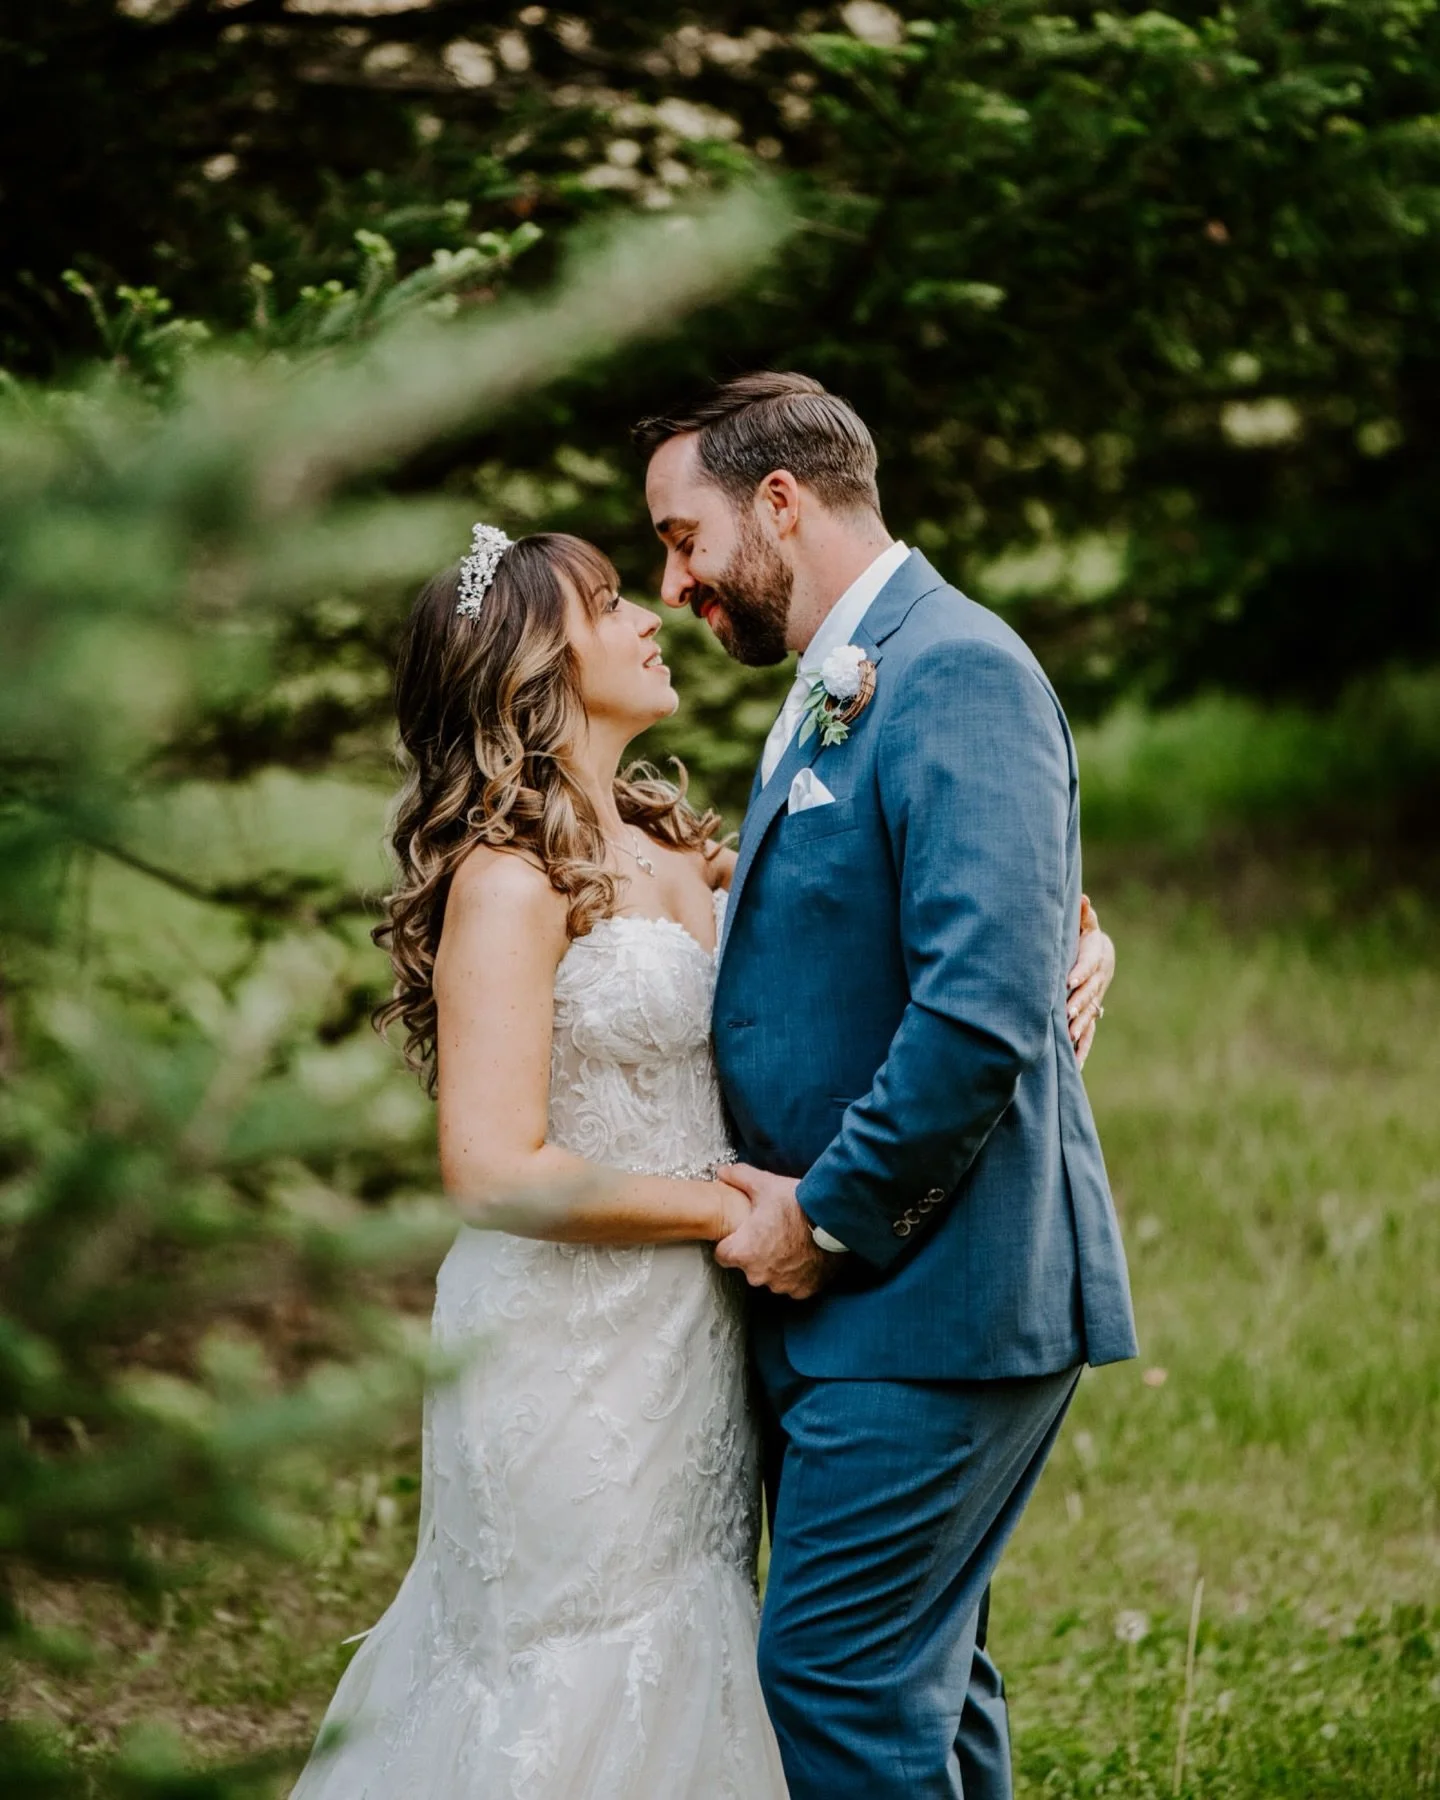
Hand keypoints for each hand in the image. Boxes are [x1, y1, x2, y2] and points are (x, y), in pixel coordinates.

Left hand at [714, 1164, 831, 1299]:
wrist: (835, 1220)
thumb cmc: (797, 1204)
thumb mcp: (764, 1185)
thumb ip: (738, 1178)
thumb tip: (721, 1172)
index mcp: (743, 1253)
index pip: (722, 1255)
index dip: (731, 1243)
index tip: (742, 1234)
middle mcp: (759, 1275)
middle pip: (748, 1267)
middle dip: (756, 1254)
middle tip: (771, 1233)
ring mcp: (782, 1285)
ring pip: (771, 1276)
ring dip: (777, 1264)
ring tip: (790, 1242)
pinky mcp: (803, 1290)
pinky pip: (793, 1285)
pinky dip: (797, 1273)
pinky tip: (804, 1255)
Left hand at [1066, 894, 1114, 1069]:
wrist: (1101, 956)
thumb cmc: (1086, 937)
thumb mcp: (1086, 924)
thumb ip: (1083, 916)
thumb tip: (1083, 899)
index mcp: (1096, 959)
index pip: (1088, 967)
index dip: (1080, 973)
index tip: (1069, 980)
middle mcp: (1097, 983)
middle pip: (1089, 995)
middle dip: (1079, 1005)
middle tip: (1069, 1015)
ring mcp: (1095, 1001)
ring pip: (1090, 1016)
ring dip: (1081, 1028)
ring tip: (1071, 1039)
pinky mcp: (1090, 1015)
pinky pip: (1089, 1034)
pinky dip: (1083, 1049)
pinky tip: (1075, 1065)